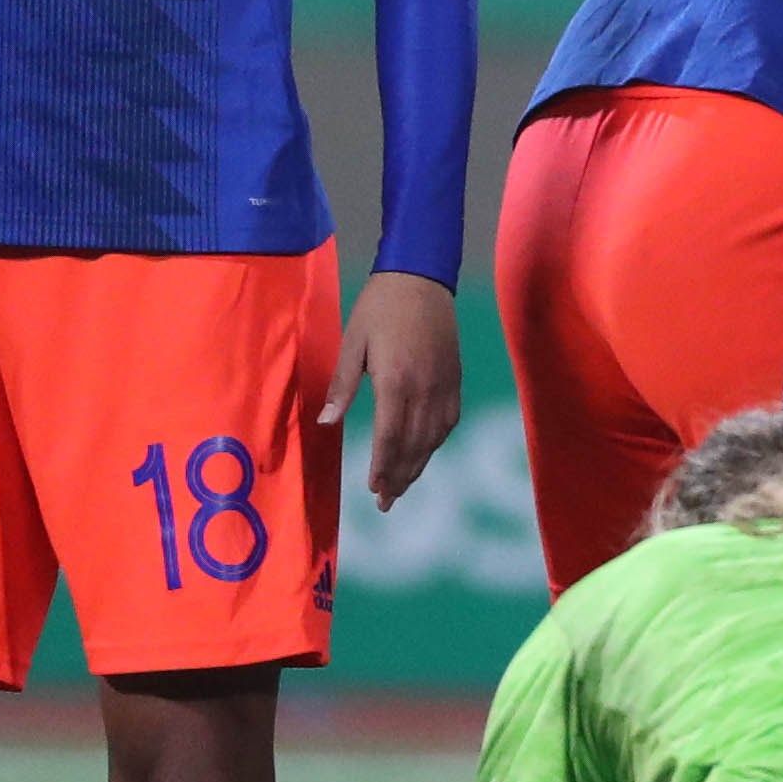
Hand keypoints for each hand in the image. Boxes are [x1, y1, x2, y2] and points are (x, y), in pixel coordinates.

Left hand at [324, 271, 462, 507]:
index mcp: (397, 381)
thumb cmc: (379, 308)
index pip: (390, 436)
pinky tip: (425, 452)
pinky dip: (436, 442)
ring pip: (434, 437)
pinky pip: (448, 420)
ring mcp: (444, 385)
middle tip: (387, 503)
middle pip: (415, 444)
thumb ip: (343, 385)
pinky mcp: (455, 379)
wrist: (421, 279)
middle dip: (400, 476)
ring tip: (403, 486)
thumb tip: (327, 423)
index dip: (383, 466)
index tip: (374, 489)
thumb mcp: (352, 343)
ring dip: (418, 464)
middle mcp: (425, 388)